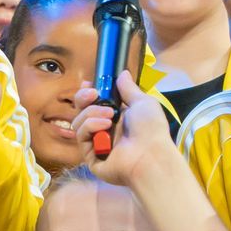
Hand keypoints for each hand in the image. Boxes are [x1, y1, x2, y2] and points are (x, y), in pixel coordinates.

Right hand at [72, 72, 176, 188]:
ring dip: (91, 113)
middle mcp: (105, 131)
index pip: (94, 105)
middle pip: (81, 112)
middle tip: (92, 94)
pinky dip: (90, 127)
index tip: (89, 84)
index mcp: (117, 119)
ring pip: (79, 123)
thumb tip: (123, 73)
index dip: (87, 94)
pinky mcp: (91, 158)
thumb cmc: (151, 128)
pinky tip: (105, 125)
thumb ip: (129, 88)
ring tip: (110, 115)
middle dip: (84, 99)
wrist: (151, 154)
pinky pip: (81, 137)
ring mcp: (97, 145)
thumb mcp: (142, 102)